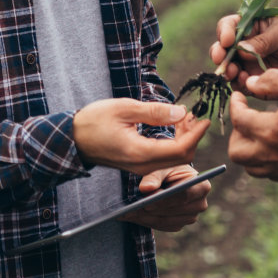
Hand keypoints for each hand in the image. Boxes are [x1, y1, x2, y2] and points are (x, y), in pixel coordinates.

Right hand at [73, 98, 209, 173]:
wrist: (73, 139)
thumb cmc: (94, 121)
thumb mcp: (124, 108)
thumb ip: (154, 112)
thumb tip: (180, 112)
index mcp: (140, 153)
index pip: (180, 150)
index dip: (196, 135)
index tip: (204, 118)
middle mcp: (143, 166)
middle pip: (182, 157)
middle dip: (193, 136)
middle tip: (194, 114)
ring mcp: (142, 168)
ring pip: (175, 159)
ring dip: (185, 139)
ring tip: (185, 117)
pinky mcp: (140, 165)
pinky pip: (165, 158)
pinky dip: (175, 143)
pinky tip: (174, 126)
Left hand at [119, 164, 210, 231]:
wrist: (170, 177)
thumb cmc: (167, 169)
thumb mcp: (161, 167)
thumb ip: (154, 176)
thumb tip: (145, 188)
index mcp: (201, 186)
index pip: (183, 195)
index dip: (165, 200)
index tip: (147, 202)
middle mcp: (200, 204)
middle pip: (174, 211)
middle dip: (152, 210)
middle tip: (131, 210)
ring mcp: (191, 217)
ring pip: (166, 220)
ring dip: (146, 218)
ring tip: (126, 213)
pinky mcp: (179, 224)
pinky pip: (162, 226)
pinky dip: (146, 221)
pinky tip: (132, 216)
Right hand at [210, 13, 277, 91]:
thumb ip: (263, 40)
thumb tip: (239, 48)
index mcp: (254, 27)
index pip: (231, 26)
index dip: (225, 31)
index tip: (228, 39)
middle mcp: (248, 46)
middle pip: (224, 48)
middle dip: (219, 52)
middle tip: (221, 57)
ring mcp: (250, 65)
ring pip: (229, 67)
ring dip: (227, 69)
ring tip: (233, 71)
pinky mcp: (257, 84)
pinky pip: (241, 85)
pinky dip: (238, 84)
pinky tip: (245, 81)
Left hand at [227, 68, 277, 181]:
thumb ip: (271, 80)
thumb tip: (250, 83)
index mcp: (271, 130)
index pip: (237, 120)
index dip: (234, 104)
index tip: (239, 96)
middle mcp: (274, 154)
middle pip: (236, 151)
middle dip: (236, 132)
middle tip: (246, 118)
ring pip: (250, 167)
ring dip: (248, 149)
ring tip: (258, 131)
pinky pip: (269, 173)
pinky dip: (263, 160)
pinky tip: (274, 144)